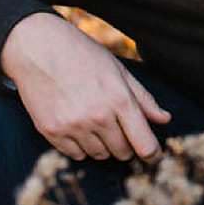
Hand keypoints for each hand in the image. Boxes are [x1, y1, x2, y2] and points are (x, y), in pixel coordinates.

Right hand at [1, 13, 172, 162]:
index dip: (152, 154)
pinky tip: (79, 127)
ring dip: (104, 145)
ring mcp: (73, 126)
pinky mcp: (51, 132)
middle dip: (126, 146)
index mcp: (119, 99)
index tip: (153, 155)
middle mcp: (97, 116)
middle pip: (122, 152)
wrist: (38, 48)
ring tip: (97, 122)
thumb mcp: (119, 71)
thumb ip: (143, 99)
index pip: (144, 144)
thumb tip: (165, 119)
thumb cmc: (83, 56)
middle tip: (120, 130)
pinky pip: (76, 155)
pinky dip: (82, 146)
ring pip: (100, 155)